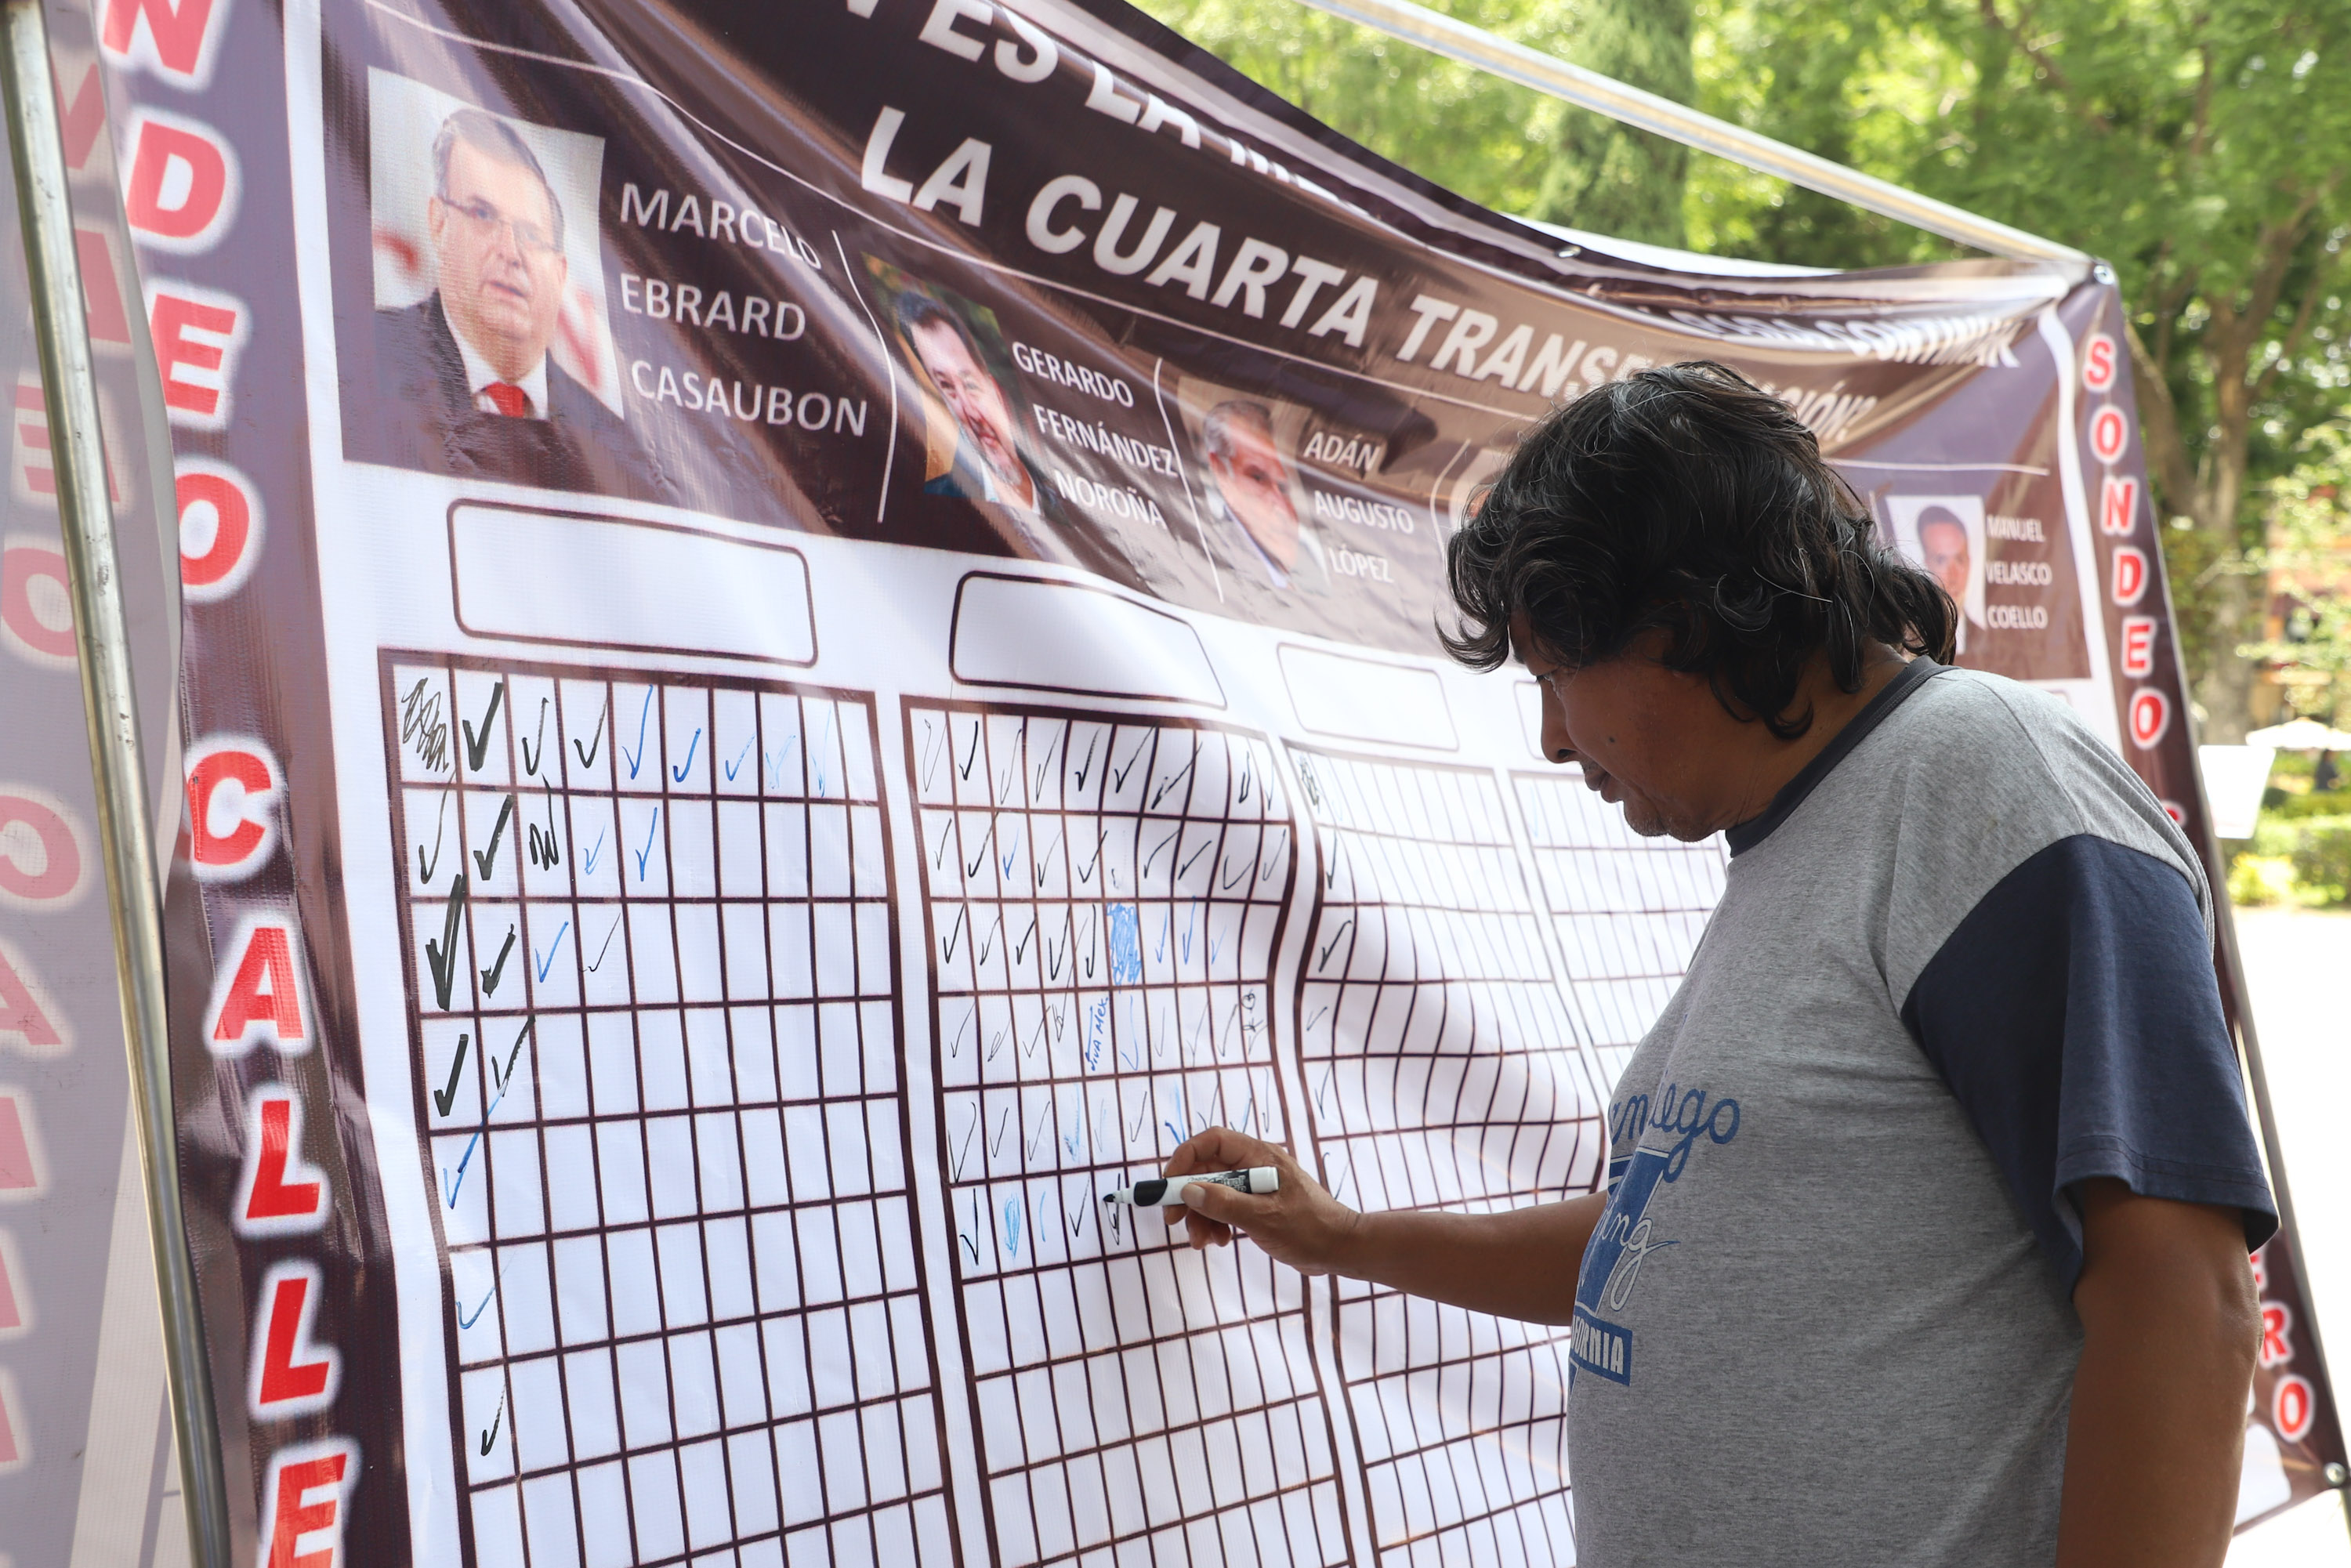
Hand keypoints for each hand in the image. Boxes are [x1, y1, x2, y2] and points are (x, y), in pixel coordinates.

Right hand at [1159, 1127, 1361, 1276]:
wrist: (1339, 1249)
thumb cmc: (1308, 1228)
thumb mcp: (1262, 1217)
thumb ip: (1223, 1203)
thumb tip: (1188, 1191)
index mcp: (1258, 1156)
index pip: (1212, 1142)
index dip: (1185, 1158)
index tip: (1168, 1185)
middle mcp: (1254, 1166)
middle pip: (1207, 1170)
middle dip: (1189, 1196)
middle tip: (1174, 1221)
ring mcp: (1255, 1186)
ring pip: (1213, 1192)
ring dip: (1201, 1216)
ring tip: (1201, 1242)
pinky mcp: (1257, 1206)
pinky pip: (1225, 1208)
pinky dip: (1215, 1223)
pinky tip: (1219, 1242)